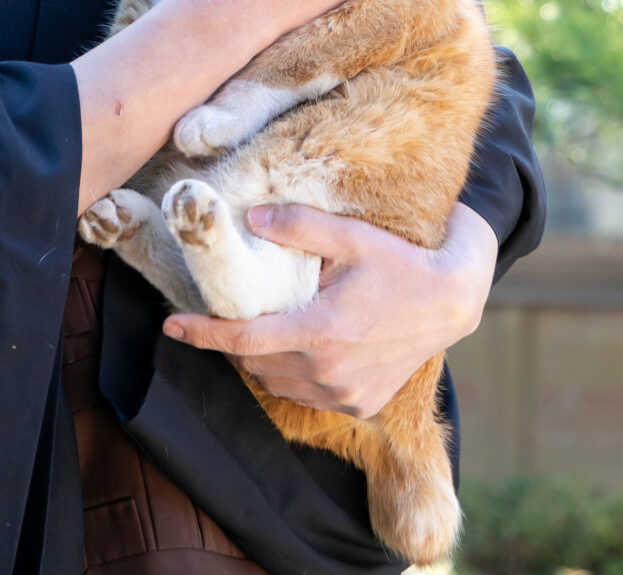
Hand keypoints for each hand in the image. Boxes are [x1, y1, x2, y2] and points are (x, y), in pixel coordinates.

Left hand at [162, 202, 497, 418]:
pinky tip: (301, 349)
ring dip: (263, 359)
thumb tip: (251, 217)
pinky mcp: (358, 405)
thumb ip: (300, 226)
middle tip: (227, 314)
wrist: (451, 303)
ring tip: (267, 328)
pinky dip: (293, 375)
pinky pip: (306, 395)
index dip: (203, 334)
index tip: (171, 326)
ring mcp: (343, 394)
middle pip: (256, 363)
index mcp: (321, 330)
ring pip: (278, 383)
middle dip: (235, 341)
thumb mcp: (352, 237)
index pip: (244, 339)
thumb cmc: (402, 264)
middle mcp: (328, 370)